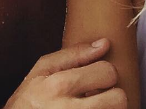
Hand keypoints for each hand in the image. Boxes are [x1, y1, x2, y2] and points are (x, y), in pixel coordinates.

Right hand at [4, 39, 126, 108]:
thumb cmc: (27, 101)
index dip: (104, 75)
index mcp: (59, 86)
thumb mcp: (41, 72)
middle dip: (111, 96)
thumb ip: (73, 54)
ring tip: (94, 107)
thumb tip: (105, 43)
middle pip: (119, 98)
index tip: (95, 80)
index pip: (107, 72)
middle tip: (98, 97)